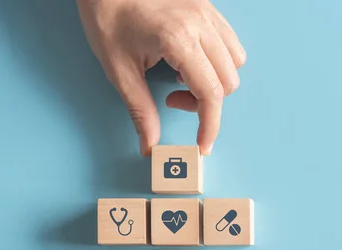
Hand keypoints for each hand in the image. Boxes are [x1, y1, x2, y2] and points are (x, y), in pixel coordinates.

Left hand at [77, 0, 245, 155]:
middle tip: (173, 98)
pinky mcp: (208, 7)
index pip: (211, 95)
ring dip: (216, 80)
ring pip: (235, 62)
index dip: (210, 126)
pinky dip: (219, 60)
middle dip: (206, 103)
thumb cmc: (107, 15)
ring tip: (184, 76)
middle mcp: (200, 26)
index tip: (202, 144)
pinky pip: (230, 42)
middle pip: (227, 82)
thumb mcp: (118, 69)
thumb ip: (140, 110)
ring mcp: (208, 14)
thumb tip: (150, 144)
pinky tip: (193, 59)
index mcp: (178, 40)